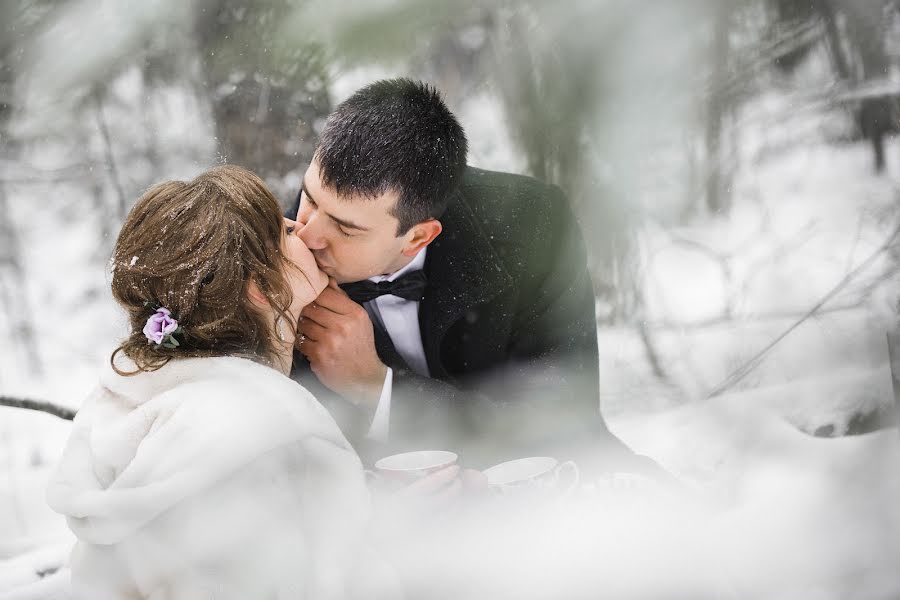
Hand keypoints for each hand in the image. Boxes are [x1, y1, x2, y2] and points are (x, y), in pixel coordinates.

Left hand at [297, 279, 386, 409]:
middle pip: (310, 308)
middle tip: (310, 318)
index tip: (313, 301)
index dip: (315, 296)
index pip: (325, 294)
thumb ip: (342, 300)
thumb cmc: (360, 345)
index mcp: (354, 313)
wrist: (365, 377)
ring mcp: (329, 341)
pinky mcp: (319, 356)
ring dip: (304, 328)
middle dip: (307, 312)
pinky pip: (301, 342)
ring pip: (303, 324)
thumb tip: (327, 280)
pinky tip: (313, 346)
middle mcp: (342, 326)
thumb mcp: (359, 320)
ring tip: (313, 333)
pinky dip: (304, 344)